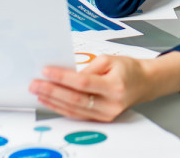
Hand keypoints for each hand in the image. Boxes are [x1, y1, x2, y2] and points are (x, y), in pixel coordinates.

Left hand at [30, 55, 152, 121]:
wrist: (144, 83)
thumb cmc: (128, 69)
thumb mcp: (110, 60)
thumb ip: (88, 68)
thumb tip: (65, 76)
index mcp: (115, 86)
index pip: (83, 83)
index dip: (62, 77)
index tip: (46, 71)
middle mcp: (111, 104)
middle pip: (75, 99)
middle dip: (52, 91)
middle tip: (35, 84)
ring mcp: (107, 114)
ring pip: (74, 110)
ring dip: (53, 101)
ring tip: (38, 92)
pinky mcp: (102, 119)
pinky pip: (78, 115)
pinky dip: (62, 108)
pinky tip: (50, 101)